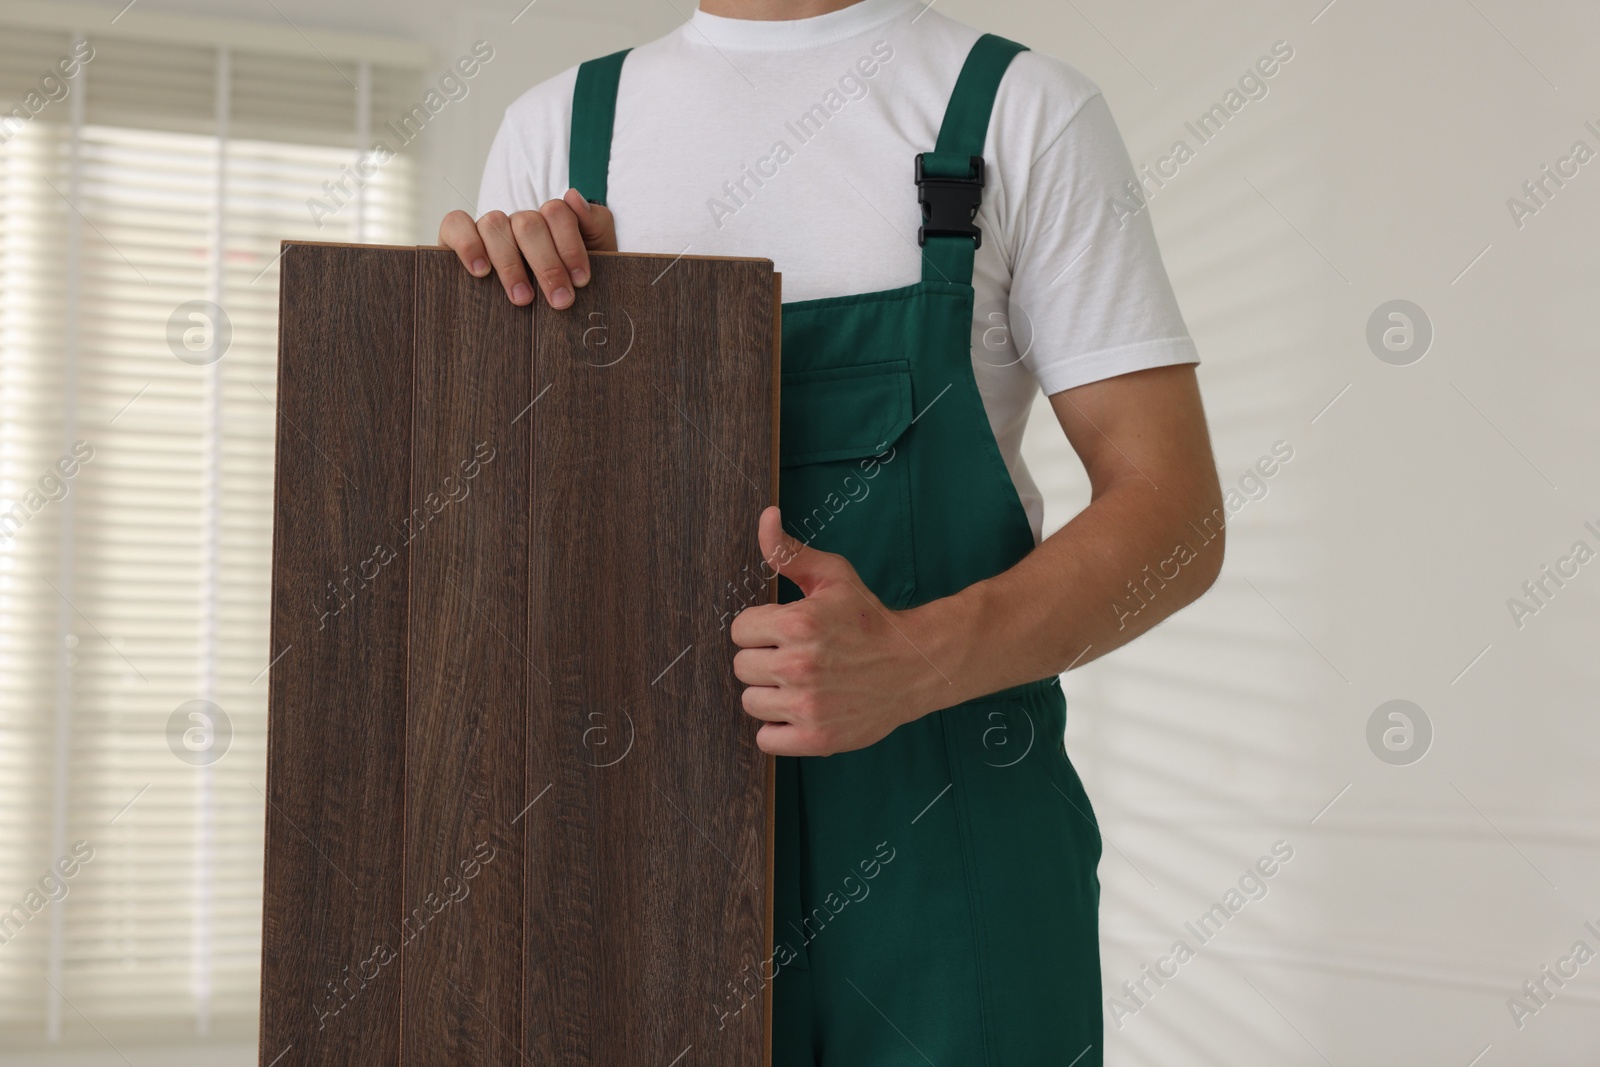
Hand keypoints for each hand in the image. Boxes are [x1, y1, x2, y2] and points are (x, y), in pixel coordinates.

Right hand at [437, 188, 616, 308]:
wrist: (549, 319)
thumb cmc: (568, 286)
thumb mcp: (595, 255)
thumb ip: (594, 223)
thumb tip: (572, 196)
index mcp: (549, 220)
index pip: (557, 213)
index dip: (570, 245)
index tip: (581, 281)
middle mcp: (518, 221)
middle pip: (528, 223)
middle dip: (547, 264)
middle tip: (560, 300)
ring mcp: (489, 229)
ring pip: (493, 223)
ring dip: (509, 263)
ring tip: (522, 298)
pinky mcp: (457, 239)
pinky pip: (455, 224)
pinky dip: (467, 244)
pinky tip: (481, 272)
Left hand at [731, 507, 944, 756]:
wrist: (914, 665)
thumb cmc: (868, 619)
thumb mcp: (832, 576)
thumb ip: (789, 551)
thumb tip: (765, 516)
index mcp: (797, 623)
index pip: (739, 630)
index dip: (760, 628)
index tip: (784, 631)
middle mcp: (799, 665)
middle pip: (741, 666)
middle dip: (763, 659)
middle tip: (795, 657)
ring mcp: (808, 706)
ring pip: (750, 702)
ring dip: (770, 694)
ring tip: (800, 684)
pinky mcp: (817, 739)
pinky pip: (765, 739)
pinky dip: (778, 729)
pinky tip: (800, 711)